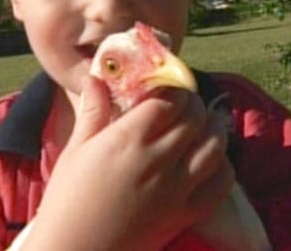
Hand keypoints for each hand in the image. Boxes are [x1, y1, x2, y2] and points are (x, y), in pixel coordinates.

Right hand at [20, 75, 233, 250]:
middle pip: (195, 118)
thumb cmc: (67, 201)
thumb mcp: (75, 151)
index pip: (168, 100)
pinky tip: (211, 159)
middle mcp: (157, 160)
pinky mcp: (185, 214)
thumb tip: (96, 77)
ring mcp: (176, 188)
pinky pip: (221, 183)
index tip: (165, 88)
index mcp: (127, 139)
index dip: (171, 89)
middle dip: (194, 104)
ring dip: (213, 129)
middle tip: (185, 103)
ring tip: (204, 124)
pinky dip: (223, 165)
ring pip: (215, 146)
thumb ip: (92, 111)